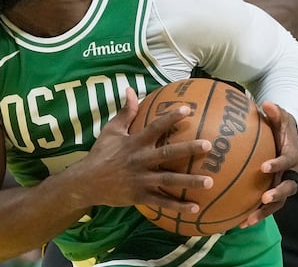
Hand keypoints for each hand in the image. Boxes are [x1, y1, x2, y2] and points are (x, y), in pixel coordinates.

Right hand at [74, 88, 213, 213]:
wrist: (87, 182)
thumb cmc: (101, 153)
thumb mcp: (111, 130)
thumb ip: (125, 112)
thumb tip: (131, 90)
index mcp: (135, 142)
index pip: (155, 127)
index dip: (171, 117)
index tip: (188, 109)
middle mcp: (140, 160)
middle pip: (168, 154)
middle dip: (188, 149)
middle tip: (208, 145)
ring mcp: (141, 179)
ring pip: (169, 180)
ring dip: (189, 182)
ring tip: (210, 181)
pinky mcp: (140, 196)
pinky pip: (161, 202)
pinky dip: (178, 206)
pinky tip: (195, 208)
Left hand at [241, 102, 297, 227]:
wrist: (286, 137)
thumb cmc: (280, 125)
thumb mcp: (280, 116)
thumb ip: (275, 111)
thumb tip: (266, 103)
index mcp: (292, 155)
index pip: (287, 161)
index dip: (278, 164)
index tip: (264, 167)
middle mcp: (291, 173)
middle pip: (288, 188)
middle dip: (277, 194)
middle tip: (264, 198)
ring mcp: (283, 184)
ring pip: (278, 203)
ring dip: (263, 212)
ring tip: (247, 221)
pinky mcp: (274, 192)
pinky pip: (266, 206)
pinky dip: (254, 215)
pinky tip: (237, 223)